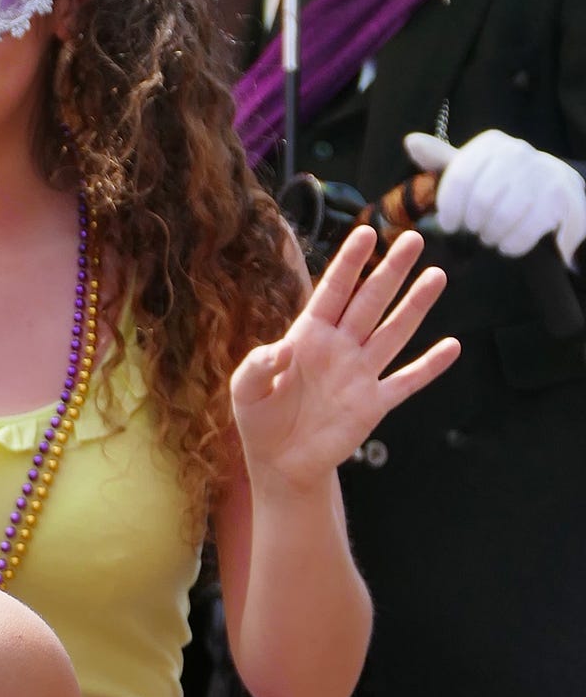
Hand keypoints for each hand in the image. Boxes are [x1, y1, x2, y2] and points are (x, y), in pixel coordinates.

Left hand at [231, 226, 458, 490]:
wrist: (280, 464)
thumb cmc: (260, 420)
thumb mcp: (246, 390)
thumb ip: (257, 366)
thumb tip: (282, 350)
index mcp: (308, 336)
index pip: (333, 292)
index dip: (348, 263)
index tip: (366, 233)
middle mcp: (340, 347)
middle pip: (370, 302)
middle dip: (391, 271)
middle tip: (413, 239)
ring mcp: (360, 373)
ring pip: (393, 332)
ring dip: (415, 306)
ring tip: (436, 275)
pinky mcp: (373, 403)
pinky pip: (406, 381)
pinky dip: (428, 367)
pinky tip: (451, 347)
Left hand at [405, 128, 585, 262]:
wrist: (555, 191)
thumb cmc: (503, 185)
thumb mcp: (472, 170)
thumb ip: (442, 161)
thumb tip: (411, 142)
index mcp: (490, 144)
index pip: (459, 178)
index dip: (449, 209)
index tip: (449, 224)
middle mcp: (518, 151)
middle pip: (481, 200)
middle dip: (472, 224)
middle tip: (473, 231)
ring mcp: (542, 172)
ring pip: (503, 217)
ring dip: (491, 235)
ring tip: (490, 235)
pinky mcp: (560, 197)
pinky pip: (524, 232)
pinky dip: (510, 245)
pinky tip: (508, 242)